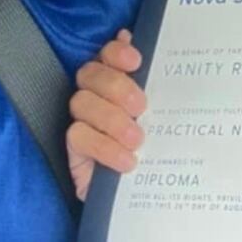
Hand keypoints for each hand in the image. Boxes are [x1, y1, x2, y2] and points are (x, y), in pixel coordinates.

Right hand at [66, 29, 146, 200]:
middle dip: (117, 87)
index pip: (108, 53)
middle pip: (91, 74)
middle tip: (141, 108)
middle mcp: (97, 92)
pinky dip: (104, 147)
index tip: (137, 62)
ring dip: (111, 119)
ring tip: (137, 139)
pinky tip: (127, 160)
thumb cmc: (159, 143)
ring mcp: (83, 118)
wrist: (149, 190)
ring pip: (82, 103)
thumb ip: (159, 84)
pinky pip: (78, 137)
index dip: (117, 52)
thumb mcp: (166, 115)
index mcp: (119, 78)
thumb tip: (149, 51)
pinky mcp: (75, 147)